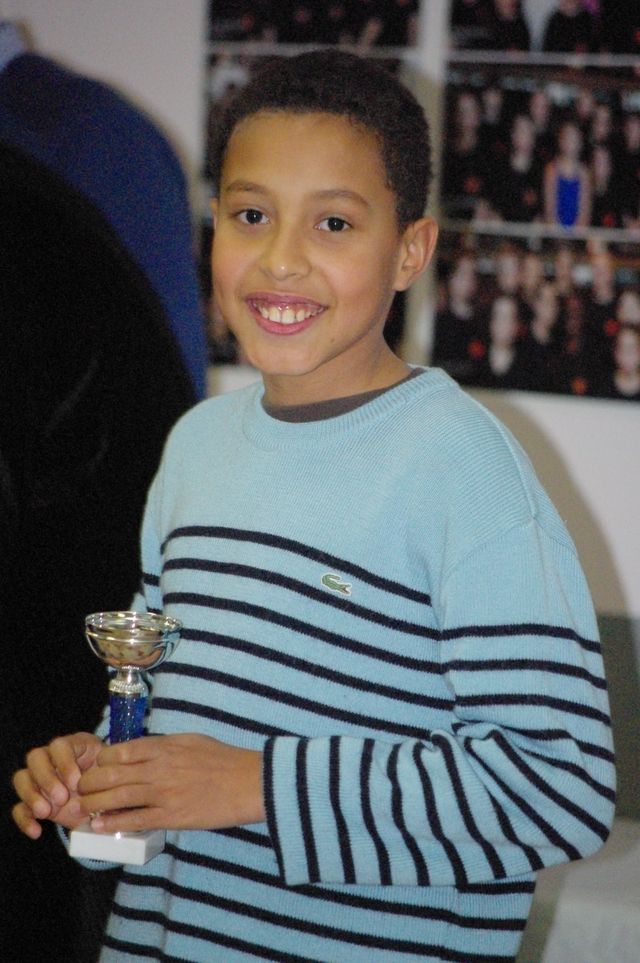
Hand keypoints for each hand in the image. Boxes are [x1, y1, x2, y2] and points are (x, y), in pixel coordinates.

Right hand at [12, 733, 103, 838]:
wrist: (108, 803)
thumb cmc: (112, 783)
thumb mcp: (113, 776)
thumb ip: (109, 778)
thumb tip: (103, 788)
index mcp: (74, 747)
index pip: (59, 745)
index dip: (64, 763)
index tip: (76, 782)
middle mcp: (52, 759)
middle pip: (35, 757)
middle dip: (46, 778)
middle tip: (62, 798)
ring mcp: (40, 781)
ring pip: (21, 777)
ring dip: (31, 795)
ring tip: (46, 813)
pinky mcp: (34, 803)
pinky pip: (19, 808)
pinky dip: (24, 819)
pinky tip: (37, 831)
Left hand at [77, 734, 264, 834]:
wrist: (249, 782)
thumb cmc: (223, 759)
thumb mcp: (191, 740)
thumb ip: (164, 746)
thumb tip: (141, 751)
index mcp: (164, 746)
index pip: (118, 751)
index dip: (101, 760)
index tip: (98, 766)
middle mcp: (159, 768)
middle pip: (110, 773)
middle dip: (91, 782)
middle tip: (84, 788)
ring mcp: (164, 793)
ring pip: (117, 797)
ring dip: (96, 803)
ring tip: (86, 807)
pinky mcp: (172, 816)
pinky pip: (135, 820)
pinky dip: (113, 823)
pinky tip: (100, 825)